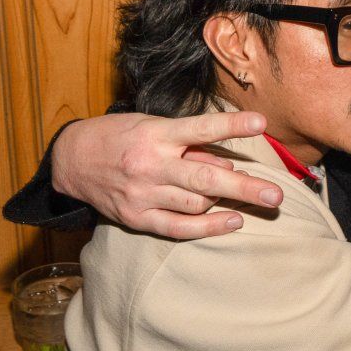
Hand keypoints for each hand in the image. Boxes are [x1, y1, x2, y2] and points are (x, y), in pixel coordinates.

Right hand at [51, 111, 282, 237]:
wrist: (74, 160)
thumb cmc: (123, 136)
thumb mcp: (154, 126)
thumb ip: (191, 145)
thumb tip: (228, 164)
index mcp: (156, 134)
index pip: (201, 128)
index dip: (232, 126)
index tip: (261, 123)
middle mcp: (150, 165)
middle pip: (205, 179)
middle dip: (244, 188)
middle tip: (276, 195)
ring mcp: (142, 194)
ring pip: (196, 203)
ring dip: (228, 202)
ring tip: (253, 200)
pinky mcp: (136, 218)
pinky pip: (178, 228)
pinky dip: (208, 227)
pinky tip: (233, 222)